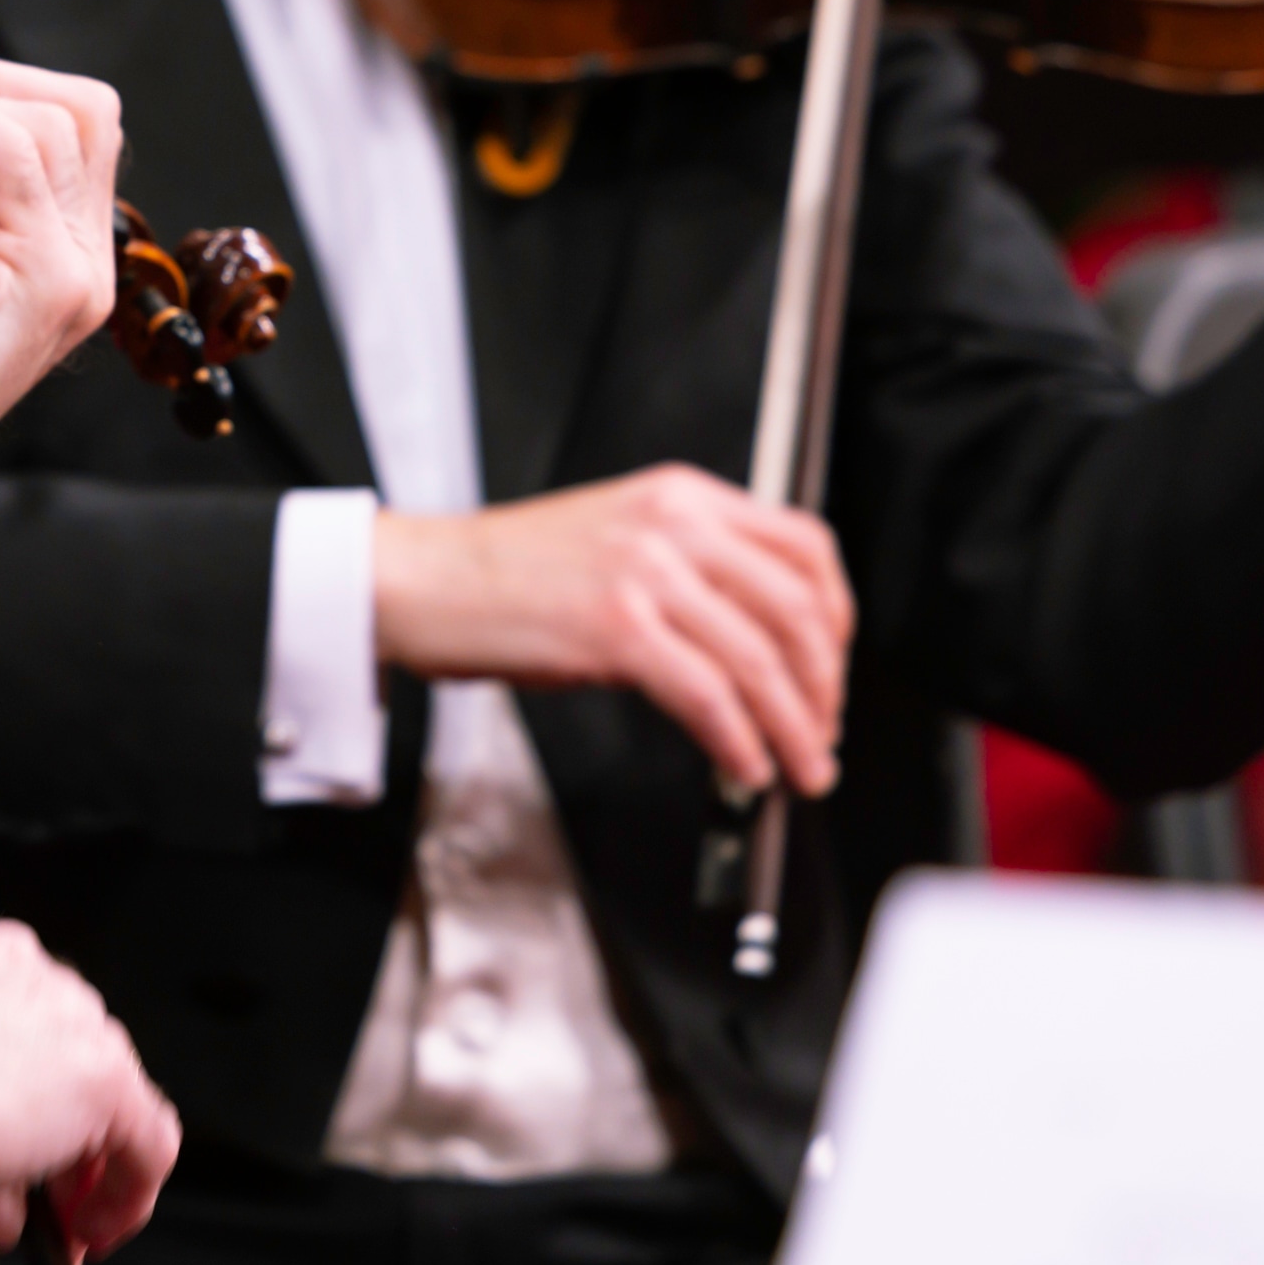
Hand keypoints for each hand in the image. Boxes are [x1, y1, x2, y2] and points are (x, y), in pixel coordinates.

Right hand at [372, 464, 850, 797]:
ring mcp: (643, 573)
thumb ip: (690, 565)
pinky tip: (742, 765)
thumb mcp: (616, 537)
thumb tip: (759, 640)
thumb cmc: (506, 572)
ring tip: (800, 769)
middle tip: (823, 734)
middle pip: (796, 610)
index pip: (805, 546)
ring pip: (760, 660)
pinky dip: (740, 741)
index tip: (833, 667)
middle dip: (825, 688)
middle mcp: (671, 524)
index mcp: (679, 496)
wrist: (424, 578)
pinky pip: (708, 695)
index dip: (839, 618)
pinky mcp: (615, 628)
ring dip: (795, 729)